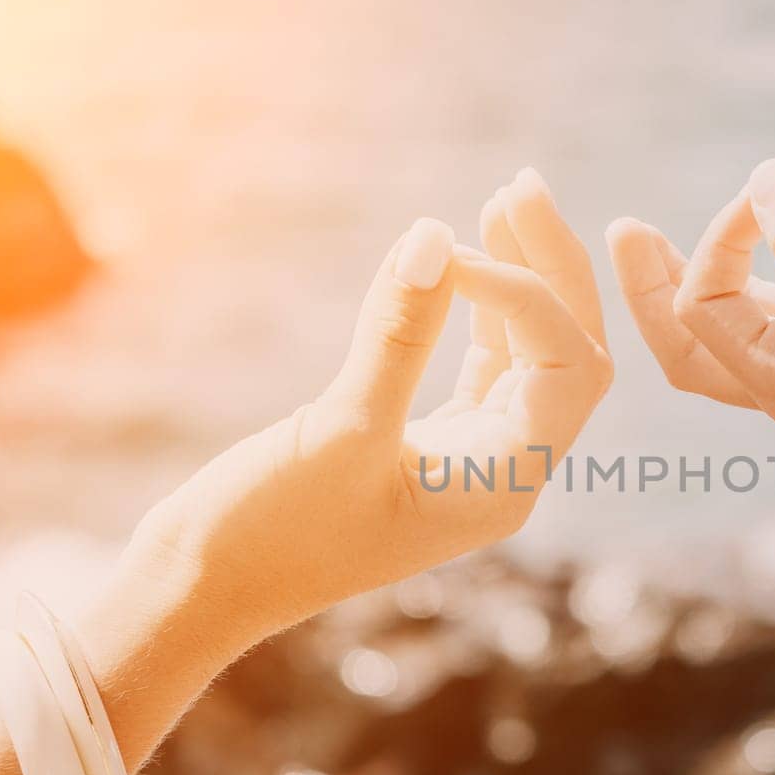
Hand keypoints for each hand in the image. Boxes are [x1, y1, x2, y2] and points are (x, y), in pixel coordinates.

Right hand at [112, 169, 611, 661]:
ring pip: (526, 354)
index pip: (569, 370)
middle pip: (569, 354)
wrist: (205, 588)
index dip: (528, 297)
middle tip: (520, 186)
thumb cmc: (271, 531)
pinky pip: (479, 366)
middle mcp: (505, 472)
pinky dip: (477, 311)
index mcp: (505, 484)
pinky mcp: (429, 442)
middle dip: (553, 270)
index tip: (452, 257)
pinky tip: (459, 260)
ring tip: (503, 198)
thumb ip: (397, 332)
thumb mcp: (340, 426)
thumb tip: (436, 233)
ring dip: (519, 278)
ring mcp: (471, 456)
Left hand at [606, 158, 774, 456]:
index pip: (705, 309)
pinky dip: (740, 284)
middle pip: (685, 349)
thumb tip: (761, 180)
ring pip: (722, 335)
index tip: (766, 198)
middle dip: (648, 292)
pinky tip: (737, 250)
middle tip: (624, 232)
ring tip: (650, 241)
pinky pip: (767, 320)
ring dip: (686, 286)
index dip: (717, 243)